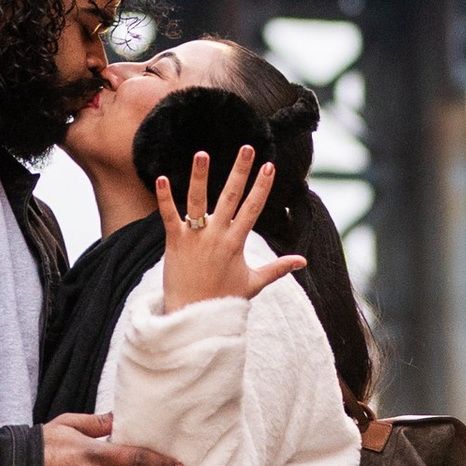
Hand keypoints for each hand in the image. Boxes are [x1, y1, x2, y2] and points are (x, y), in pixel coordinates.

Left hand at [156, 141, 307, 312]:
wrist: (193, 316)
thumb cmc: (224, 299)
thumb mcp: (254, 282)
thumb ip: (278, 269)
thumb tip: (303, 261)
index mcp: (237, 242)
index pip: (253, 208)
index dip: (262, 186)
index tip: (269, 165)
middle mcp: (218, 236)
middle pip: (231, 197)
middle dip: (240, 171)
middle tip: (247, 148)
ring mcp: (195, 238)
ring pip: (198, 201)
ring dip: (200, 176)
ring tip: (202, 153)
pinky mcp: (174, 242)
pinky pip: (169, 216)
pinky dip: (165, 198)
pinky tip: (161, 178)